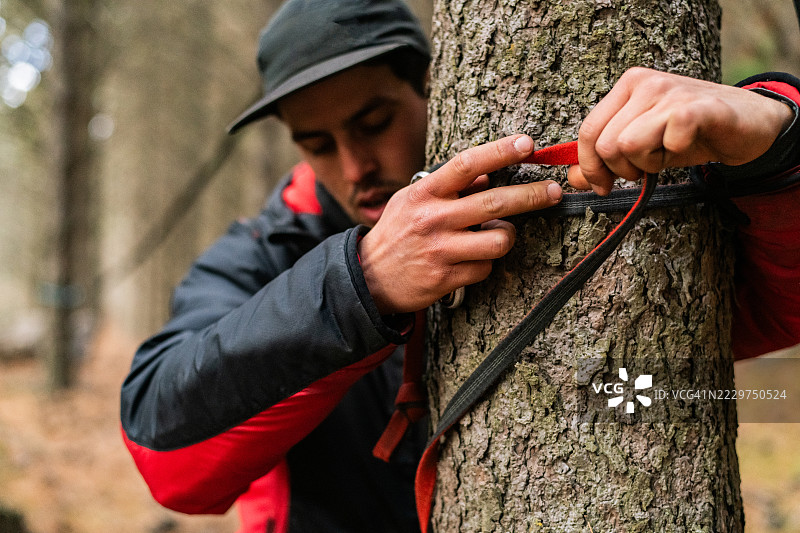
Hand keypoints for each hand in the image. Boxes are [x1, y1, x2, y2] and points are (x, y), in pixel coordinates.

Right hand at [358, 134, 563, 313]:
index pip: (466, 164)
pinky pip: (486, 268)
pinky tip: (471, 260)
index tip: (528, 143)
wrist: (370, 278)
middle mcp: (433, 219)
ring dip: (507, 235)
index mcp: (424, 193)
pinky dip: (486, 263)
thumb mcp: (412, 200)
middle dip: (533, 195)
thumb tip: (489, 174)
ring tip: (498, 234)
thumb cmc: (398, 232)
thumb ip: (448, 186)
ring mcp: (440, 250)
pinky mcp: (446, 278)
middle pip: (495, 202)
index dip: (500, 151)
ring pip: (499, 239)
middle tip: (555, 192)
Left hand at [569, 67, 794, 194]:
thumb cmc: (689, 135)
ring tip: (667, 154)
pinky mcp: (695, 107)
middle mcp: (643, 83)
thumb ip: (604, 162)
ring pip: (628, 146)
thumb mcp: (640, 149)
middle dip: (623, 169)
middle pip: (605, 145)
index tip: (602, 186)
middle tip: (648, 167)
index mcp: (625, 87)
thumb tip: (572, 180)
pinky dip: (673, 156)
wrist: (747, 124)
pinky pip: (666, 142)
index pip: (587, 132)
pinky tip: (686, 146)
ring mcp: (669, 92)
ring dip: (648, 164)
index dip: (590, 167)